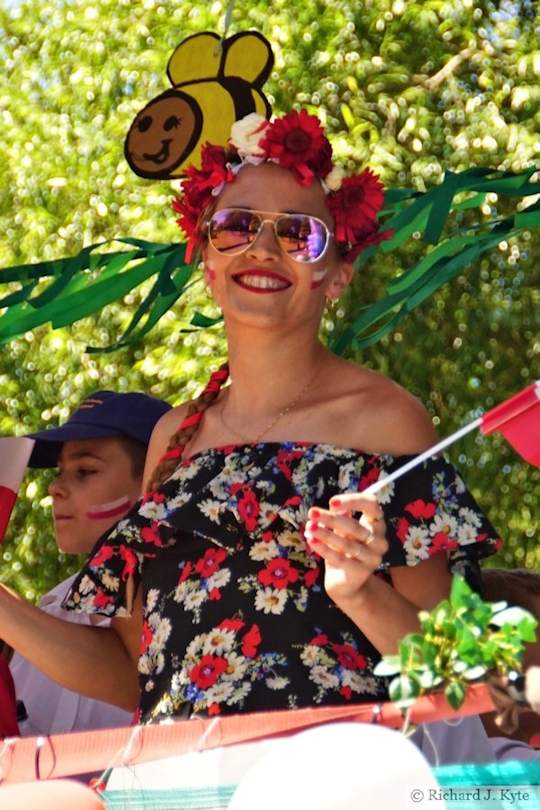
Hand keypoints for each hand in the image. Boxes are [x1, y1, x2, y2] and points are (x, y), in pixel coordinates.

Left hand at [305, 493, 386, 607]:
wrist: (346, 582)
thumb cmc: (344, 550)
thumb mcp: (341, 530)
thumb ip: (340, 518)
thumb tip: (334, 506)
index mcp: (377, 524)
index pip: (372, 505)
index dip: (353, 501)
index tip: (332, 502)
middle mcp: (379, 541)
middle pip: (355, 526)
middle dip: (331, 519)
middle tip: (312, 513)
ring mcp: (373, 558)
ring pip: (347, 543)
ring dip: (325, 533)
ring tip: (309, 526)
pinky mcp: (362, 572)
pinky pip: (340, 558)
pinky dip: (324, 548)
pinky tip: (311, 540)